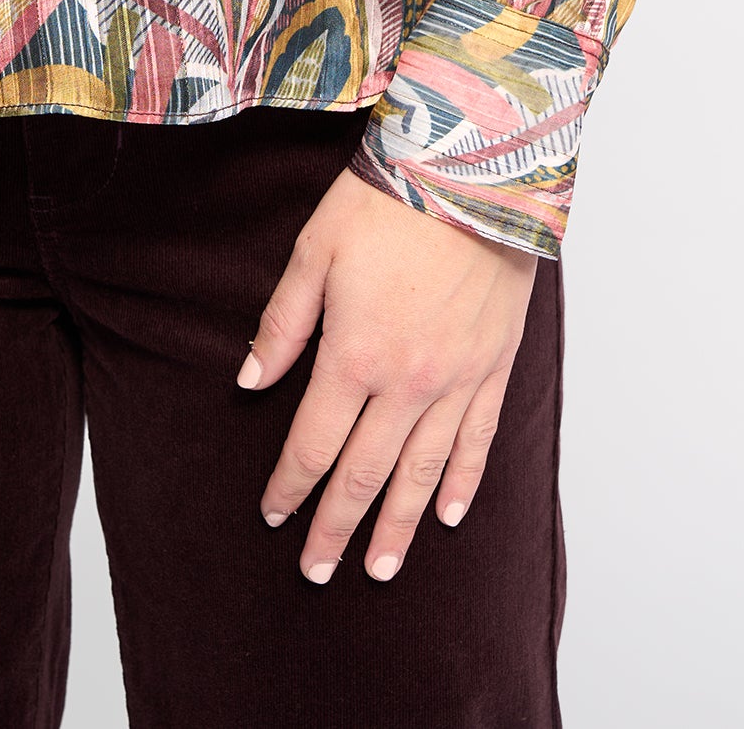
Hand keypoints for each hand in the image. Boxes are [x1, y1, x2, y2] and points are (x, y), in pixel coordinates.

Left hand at [240, 164, 538, 582]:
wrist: (470, 171)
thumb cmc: (386, 203)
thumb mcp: (314, 253)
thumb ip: (282, 325)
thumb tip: (250, 383)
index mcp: (355, 357)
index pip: (314, 444)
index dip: (290, 486)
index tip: (273, 516)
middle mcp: (408, 384)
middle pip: (364, 474)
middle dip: (336, 526)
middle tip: (318, 571)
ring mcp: (457, 381)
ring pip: (423, 473)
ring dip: (397, 526)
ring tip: (380, 568)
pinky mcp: (494, 367)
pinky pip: (478, 442)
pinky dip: (463, 484)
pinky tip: (449, 516)